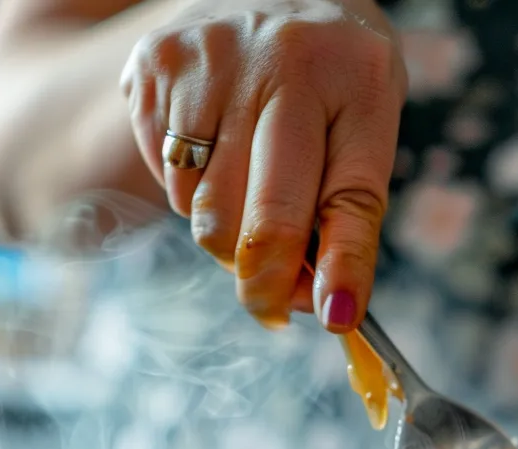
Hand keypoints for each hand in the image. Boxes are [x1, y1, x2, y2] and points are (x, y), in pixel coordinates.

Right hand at [121, 0, 405, 331]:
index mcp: (356, 76)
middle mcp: (284, 60)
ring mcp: (210, 61)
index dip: (342, 269)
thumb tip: (326, 308)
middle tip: (271, 306)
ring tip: (250, 191)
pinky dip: (195, 196)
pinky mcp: (154, 68)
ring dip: (228, 235)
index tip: (334, 319)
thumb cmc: (329, 78)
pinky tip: (216, 153)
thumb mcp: (363, 125)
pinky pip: (171, 184)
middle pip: (260, 222)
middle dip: (266, 285)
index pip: (348, 198)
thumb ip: (348, 213)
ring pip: (206, 214)